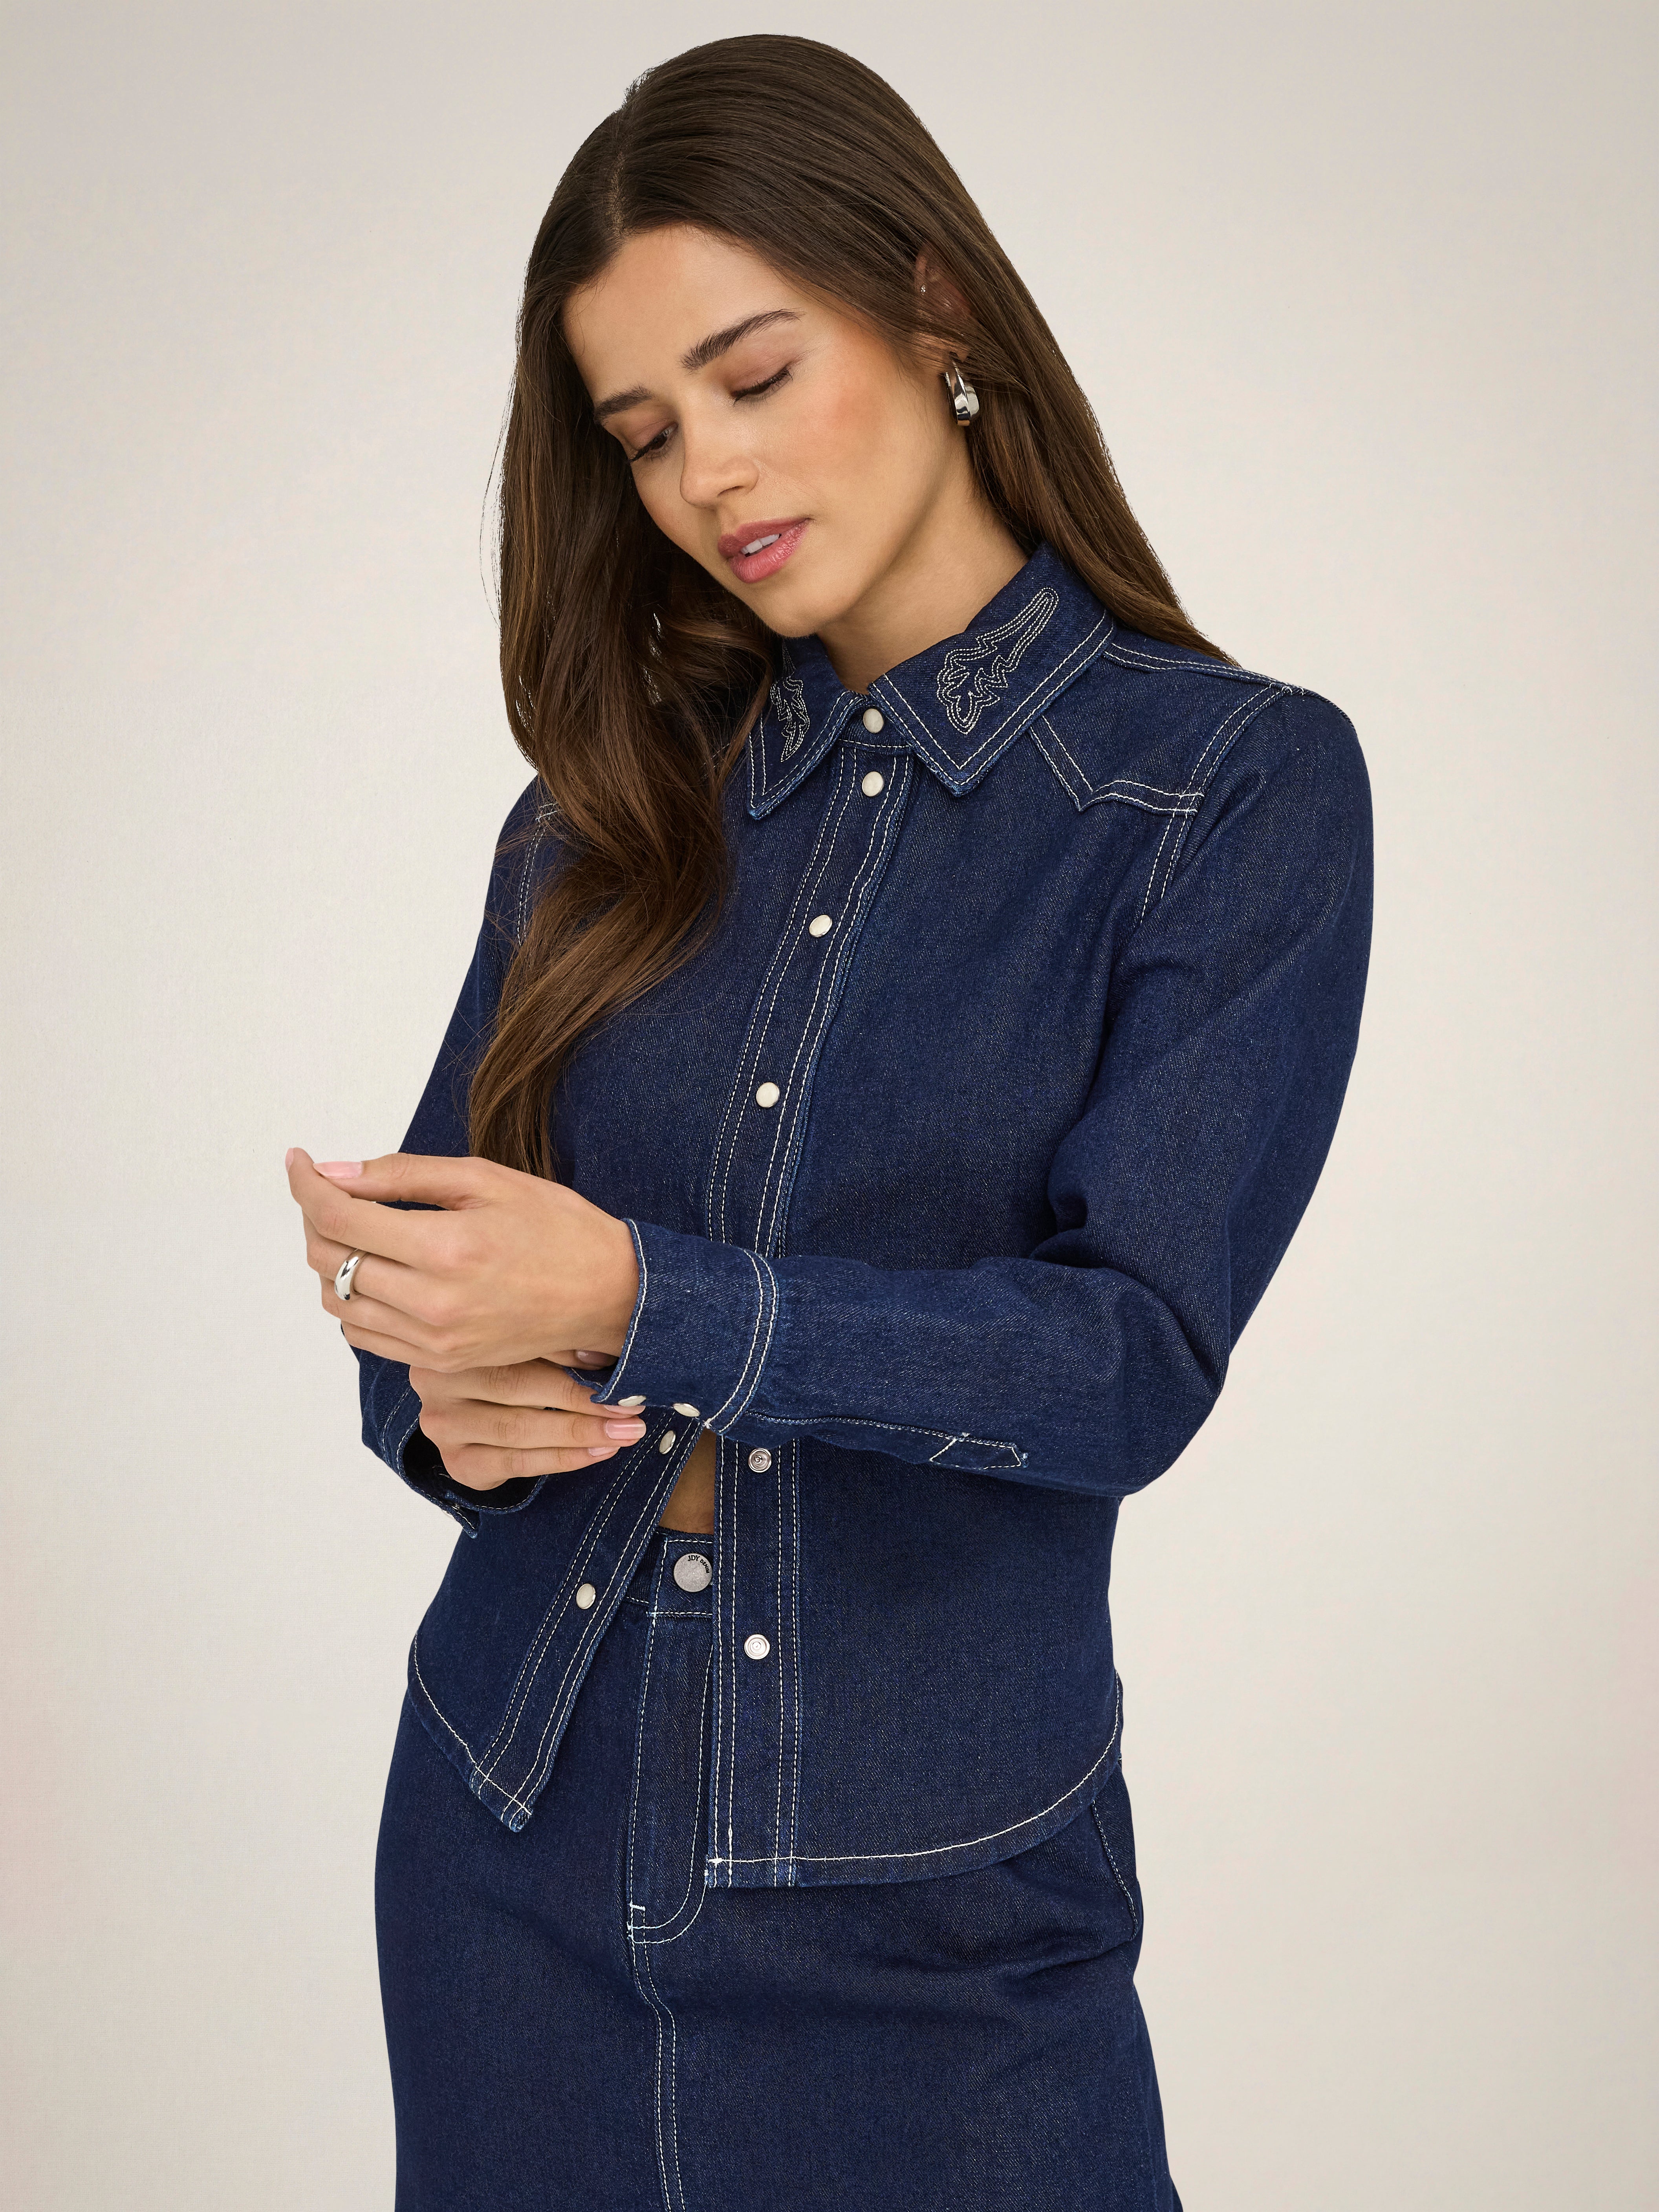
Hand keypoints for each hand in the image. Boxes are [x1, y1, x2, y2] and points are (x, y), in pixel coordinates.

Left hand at [284, 1145, 640, 1373]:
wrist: (609, 1296)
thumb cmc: (556, 1228)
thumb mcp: (486, 1180)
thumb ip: (404, 1176)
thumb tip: (335, 1172)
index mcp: (447, 1248)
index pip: (341, 1216)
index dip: (307, 1184)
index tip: (299, 1160)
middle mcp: (433, 1303)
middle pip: (328, 1260)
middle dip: (314, 1216)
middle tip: (327, 1190)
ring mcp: (434, 1341)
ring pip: (338, 1302)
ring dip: (329, 1260)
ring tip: (352, 1229)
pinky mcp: (439, 1362)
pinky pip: (364, 1334)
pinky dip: (353, 1300)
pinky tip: (376, 1271)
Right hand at [406, 1359, 648, 1489]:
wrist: (480, 1408)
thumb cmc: (516, 1364)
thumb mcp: (533, 1342)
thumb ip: (560, 1338)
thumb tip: (606, 1350)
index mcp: (456, 1336)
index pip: (516, 1343)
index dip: (571, 1354)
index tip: (621, 1363)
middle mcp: (436, 1380)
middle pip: (516, 1388)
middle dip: (581, 1400)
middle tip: (631, 1408)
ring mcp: (442, 1425)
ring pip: (517, 1429)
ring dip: (579, 1432)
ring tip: (625, 1432)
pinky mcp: (458, 1462)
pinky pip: (516, 1463)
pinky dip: (562, 1458)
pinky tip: (598, 1452)